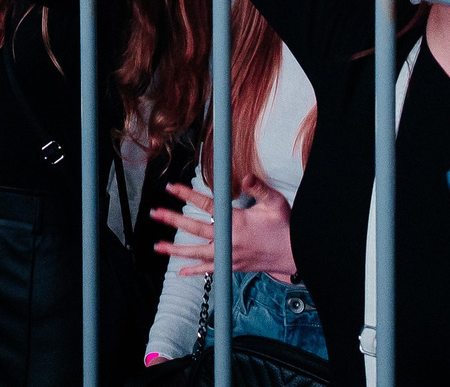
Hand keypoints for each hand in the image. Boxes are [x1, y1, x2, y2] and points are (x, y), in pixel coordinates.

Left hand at [150, 177, 299, 277]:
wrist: (294, 255)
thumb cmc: (285, 227)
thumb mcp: (275, 203)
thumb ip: (259, 188)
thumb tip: (246, 177)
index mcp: (237, 223)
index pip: (207, 206)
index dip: (188, 194)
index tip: (172, 187)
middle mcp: (229, 241)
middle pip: (195, 229)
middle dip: (173, 220)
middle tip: (156, 212)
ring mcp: (229, 256)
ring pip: (197, 253)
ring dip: (176, 249)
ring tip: (157, 246)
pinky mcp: (232, 266)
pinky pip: (209, 270)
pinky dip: (194, 271)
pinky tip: (180, 272)